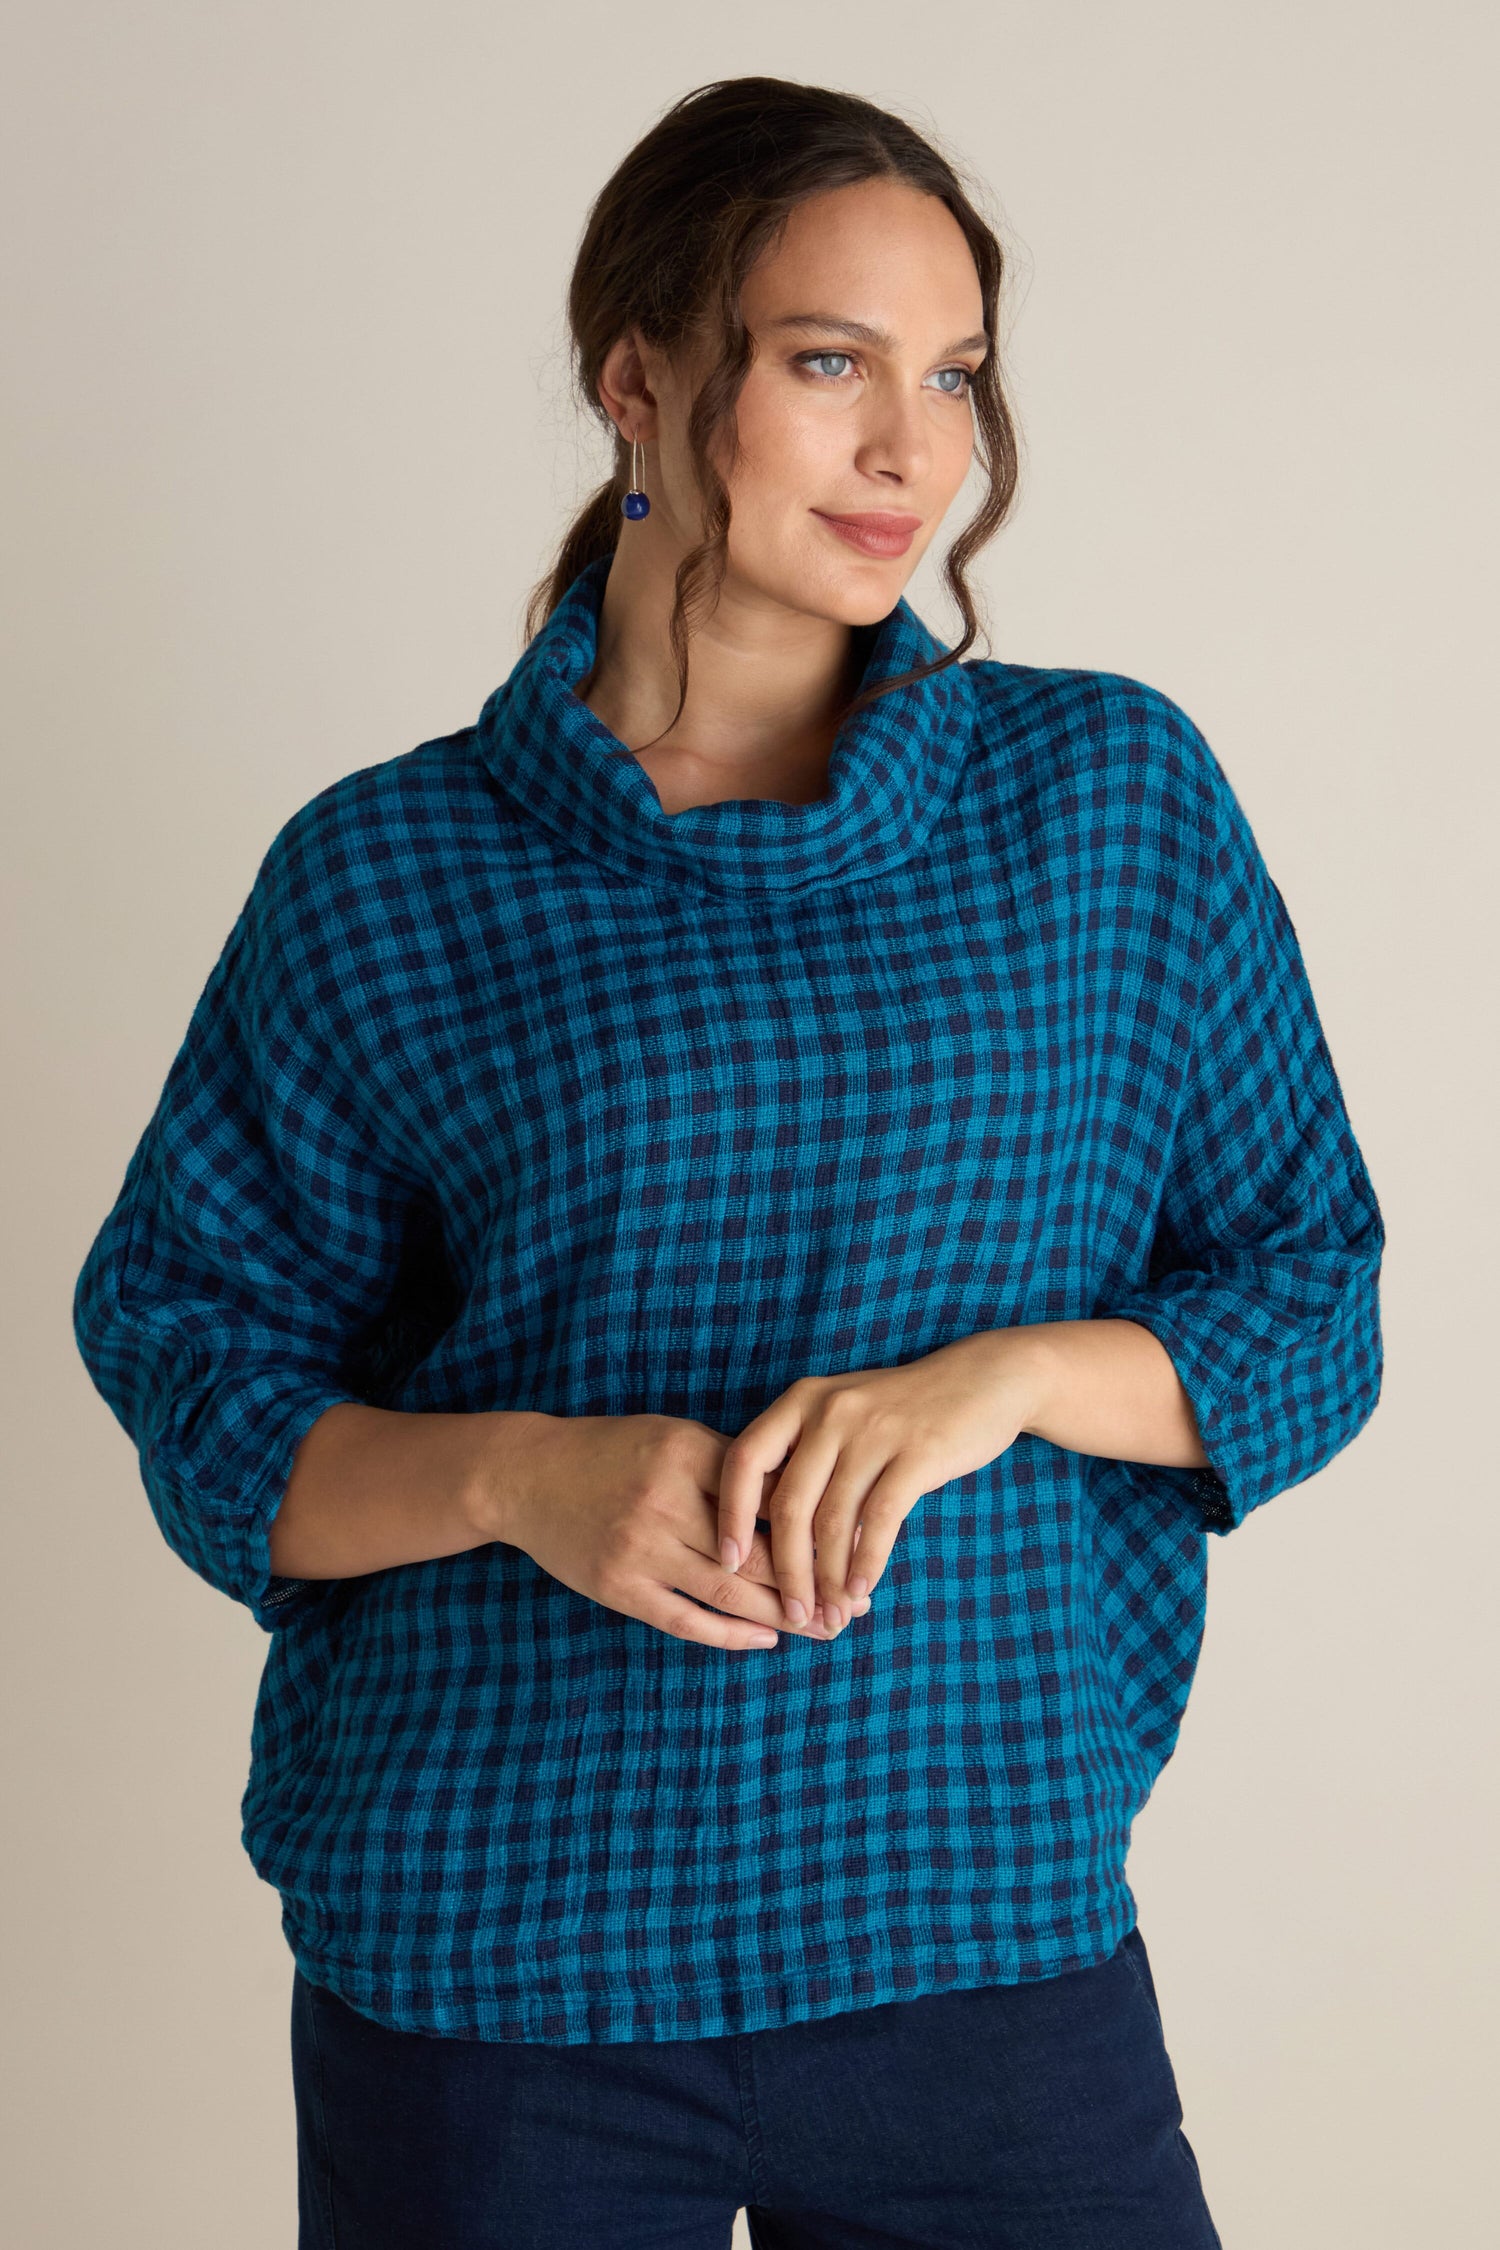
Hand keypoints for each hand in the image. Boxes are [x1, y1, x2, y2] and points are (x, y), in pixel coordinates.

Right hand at [495, 1410, 852, 1649]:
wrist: (526, 1475)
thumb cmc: (611, 1451)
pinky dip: (731, 1634)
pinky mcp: (619, 1587)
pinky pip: (687, 1619)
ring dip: (784, 1617)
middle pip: (760, 1552)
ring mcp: (641, 1548)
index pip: (771, 1498)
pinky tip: (767, 1640)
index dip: (820, 1528)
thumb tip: (803, 1499)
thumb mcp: (673, 1436)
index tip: (859, 1548)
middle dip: (814, 1583)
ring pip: (731, 1592)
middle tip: (854, 1605)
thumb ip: (731, 1465)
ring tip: (824, 1630)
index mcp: (689, 1455)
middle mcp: (667, 1501)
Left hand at [714, 1329, 1049, 1635]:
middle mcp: (830, 1412)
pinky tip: (862, 1591)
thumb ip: (808, 1462)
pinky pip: (880, 1519)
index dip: (732, 1516)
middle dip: (786, 1569)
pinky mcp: (917, 1452)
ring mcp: (873, 1430)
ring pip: (834, 1520)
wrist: (982, 1379)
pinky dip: (867, 1562)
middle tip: (792, 1614)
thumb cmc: (903, 1410)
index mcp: (801, 1401)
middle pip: (789, 1504)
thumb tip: (777, 1541)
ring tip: (831, 1616)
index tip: (728, 1562)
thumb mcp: (844, 1417)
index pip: (745, 1460)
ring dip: (829, 1578)